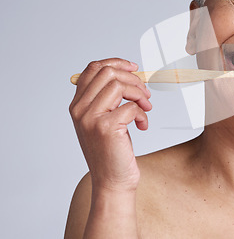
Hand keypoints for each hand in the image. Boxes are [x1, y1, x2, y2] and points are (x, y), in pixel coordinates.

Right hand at [69, 58, 151, 192]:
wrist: (112, 181)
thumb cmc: (112, 150)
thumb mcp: (104, 119)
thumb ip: (108, 98)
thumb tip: (129, 74)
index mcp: (78, 105)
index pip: (92, 69)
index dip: (115, 62)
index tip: (133, 68)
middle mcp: (80, 109)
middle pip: (108, 73)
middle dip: (133, 79)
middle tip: (145, 94)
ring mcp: (91, 118)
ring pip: (119, 85)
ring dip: (140, 94)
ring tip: (146, 108)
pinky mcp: (106, 128)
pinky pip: (131, 107)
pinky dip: (143, 114)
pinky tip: (142, 126)